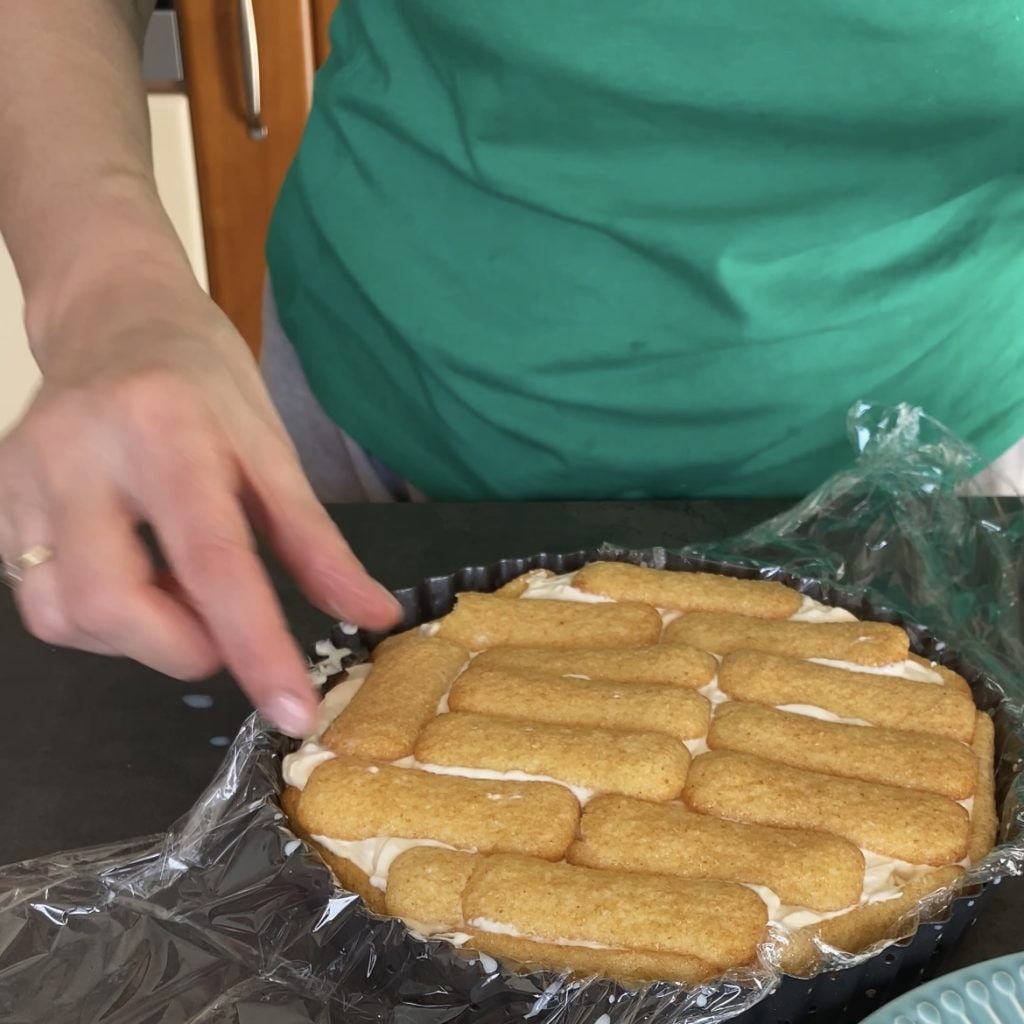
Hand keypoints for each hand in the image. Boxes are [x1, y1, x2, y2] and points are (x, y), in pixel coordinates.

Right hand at [0, 276, 400, 734]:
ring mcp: (22, 475)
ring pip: (63, 614)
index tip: (293, 709)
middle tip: (223, 625)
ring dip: (137, 636)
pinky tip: (133, 576)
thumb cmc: (204, 381)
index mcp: (167, 429)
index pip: (213, 559)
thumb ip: (316, 542)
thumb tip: (373, 615)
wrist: (113, 316)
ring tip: (176, 589)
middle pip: (113, 601)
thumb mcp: (271, 449)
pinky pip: (39, 599)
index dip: (256, 646)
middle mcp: (79, 451)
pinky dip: (99, 617)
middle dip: (182, 647)